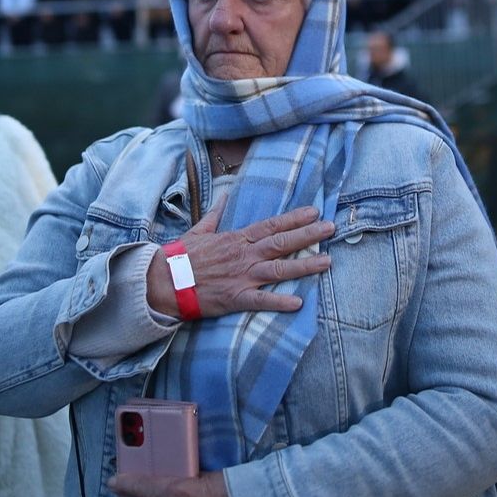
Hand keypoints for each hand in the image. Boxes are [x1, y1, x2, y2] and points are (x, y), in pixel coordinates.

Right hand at [144, 198, 332, 318]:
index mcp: (237, 238)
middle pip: (282, 243)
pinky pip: (261, 301)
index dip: (295, 218)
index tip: (315, 211)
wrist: (164, 281)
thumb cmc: (182, 256)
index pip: (272, 225)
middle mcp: (244, 255)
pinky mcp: (235, 297)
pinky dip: (279, 301)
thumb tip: (224, 195)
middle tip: (331, 228)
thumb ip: (216, 214)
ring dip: (304, 266)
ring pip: (279, 270)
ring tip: (327, 262)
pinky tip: (298, 302)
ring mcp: (241, 276)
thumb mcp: (200, 230)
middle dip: (309, 235)